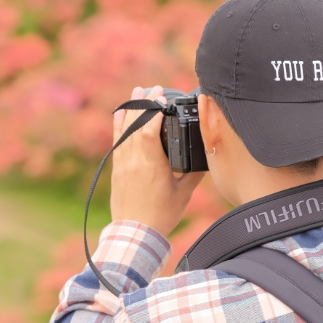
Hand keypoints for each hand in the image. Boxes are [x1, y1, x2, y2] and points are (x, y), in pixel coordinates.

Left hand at [109, 85, 203, 237]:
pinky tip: (122, 114)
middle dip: (144, 104)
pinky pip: (117, 141)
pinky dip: (120, 125)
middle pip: (135, 126)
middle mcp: (134, 161)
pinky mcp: (117, 169)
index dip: (154, 112)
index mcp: (152, 166)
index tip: (163, 99)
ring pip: (124, 130)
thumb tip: (205, 157)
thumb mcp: (183, 194)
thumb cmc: (161, 215)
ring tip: (136, 92)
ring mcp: (123, 164)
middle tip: (153, 89)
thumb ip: (193, 173)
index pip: (149, 131)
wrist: (135, 234)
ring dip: (131, 110)